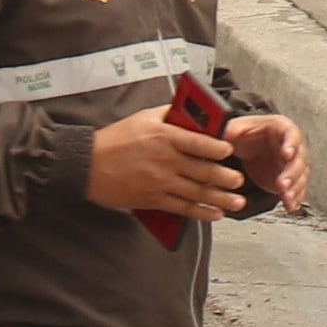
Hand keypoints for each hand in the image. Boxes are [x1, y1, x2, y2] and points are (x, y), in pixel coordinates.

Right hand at [84, 107, 245, 221]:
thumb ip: (172, 114)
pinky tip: (214, 214)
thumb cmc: (115, 139)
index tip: (231, 151)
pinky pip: (181, 208)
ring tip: (237, 202)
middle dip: (226, 177)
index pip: (200, 142)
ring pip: (197, 192)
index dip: (219, 148)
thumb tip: (195, 112)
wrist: (87, 164)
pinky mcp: (152, 200)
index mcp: (165, 136)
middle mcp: (165, 160)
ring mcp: (159, 182)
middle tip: (240, 180)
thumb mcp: (145, 117)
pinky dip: (200, 212)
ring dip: (220, 198)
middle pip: (203, 170)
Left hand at [225, 110, 308, 216]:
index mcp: (280, 128)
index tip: (286, 154)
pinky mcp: (288, 179)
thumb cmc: (244, 135)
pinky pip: (297, 188)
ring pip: (300, 176)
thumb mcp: (235, 129)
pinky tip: (290, 205)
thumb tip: (222, 133)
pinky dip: (295, 198)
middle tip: (283, 185)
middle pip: (299, 158)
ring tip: (287, 198)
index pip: (291, 134)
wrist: (245, 149)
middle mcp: (291, 145)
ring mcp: (290, 163)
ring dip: (295, 188)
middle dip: (292, 173)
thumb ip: (231, 131)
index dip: (291, 144)